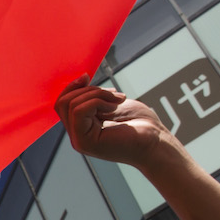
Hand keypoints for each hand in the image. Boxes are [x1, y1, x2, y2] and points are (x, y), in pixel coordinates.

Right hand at [53, 74, 174, 169]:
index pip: (62, 103)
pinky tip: (116, 105)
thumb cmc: (141, 125)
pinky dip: (98, 100)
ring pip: (72, 104)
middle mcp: (77, 136)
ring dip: (98, 94)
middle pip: (63, 102)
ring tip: (119, 99)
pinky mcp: (85, 142)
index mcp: (82, 128)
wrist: (156, 143)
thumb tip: (81, 79)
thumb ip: (94, 98)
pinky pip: (79, 111)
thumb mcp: (112, 104)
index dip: (72, 86)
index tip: (87, 76)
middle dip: (88, 89)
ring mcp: (80, 140)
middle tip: (113, 93)